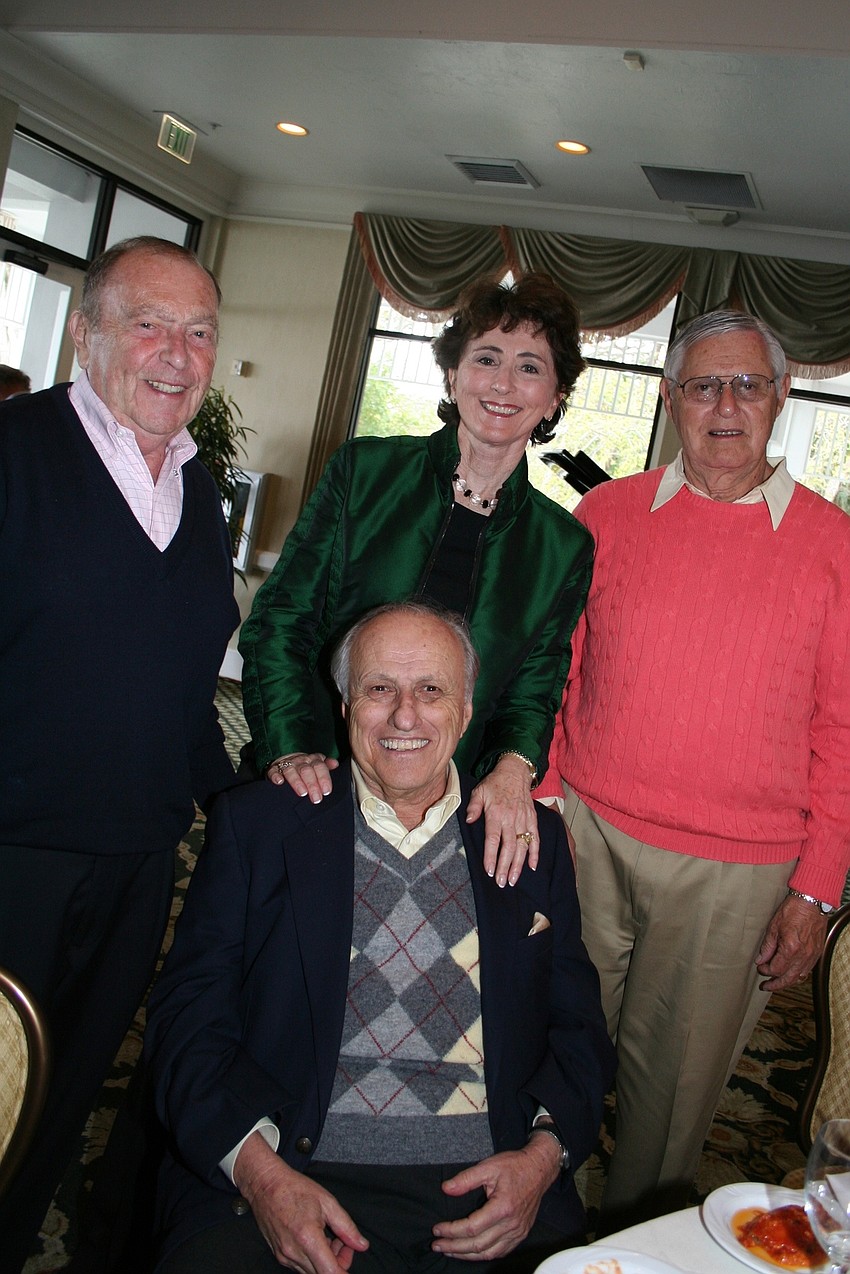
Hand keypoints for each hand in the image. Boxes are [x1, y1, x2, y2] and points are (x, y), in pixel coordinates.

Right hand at [233, 1132, 367, 1272]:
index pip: (330, 1273)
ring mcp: (285, 1256)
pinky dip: (312, 1258)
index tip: (349, 1254)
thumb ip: (346, 1227)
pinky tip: (314, 1238)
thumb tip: (362, 1245)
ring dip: (324, 1260)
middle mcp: (294, 1253)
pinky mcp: (279, 1255)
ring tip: (327, 1235)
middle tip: (341, 1239)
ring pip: (312, 1272)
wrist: (265, 1185)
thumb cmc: (295, 1189)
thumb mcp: (327, 1202)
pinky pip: (301, 1266)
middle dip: (337, 1261)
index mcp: (308, 1239)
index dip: (344, 1268)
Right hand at [266, 753, 338, 803]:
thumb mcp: (318, 765)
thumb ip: (327, 766)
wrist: (286, 760)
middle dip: (312, 784)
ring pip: (291, 771)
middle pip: (307, 770)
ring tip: (302, 793)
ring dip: (296, 781)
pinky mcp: (273, 769)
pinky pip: (274, 771)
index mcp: (313, 760)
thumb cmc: (306, 767)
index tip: (326, 791)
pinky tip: (279, 783)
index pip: (320, 767)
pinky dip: (276, 776)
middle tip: (316, 799)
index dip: (324, 778)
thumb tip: (336, 764)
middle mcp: (300, 761)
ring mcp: (286, 764)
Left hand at [432, 1136, 559, 1261]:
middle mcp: (511, 1224)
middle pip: (478, 1245)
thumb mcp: (488, 1166)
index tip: (437, 1229)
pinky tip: (472, 1251)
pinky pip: (501, 1251)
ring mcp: (517, 1232)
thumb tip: (446, 1189)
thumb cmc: (515, 1166)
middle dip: (454, 1247)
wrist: (539, 1169)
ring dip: (467, 1255)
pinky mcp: (521, 1234)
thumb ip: (466, 1179)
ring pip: (488, 1253)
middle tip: (437, 1245)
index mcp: (502, 1207)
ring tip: (450, 1251)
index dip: (452, 1231)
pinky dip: (484, 1254)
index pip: (471, 1228)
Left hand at [466, 756, 538, 887]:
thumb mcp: (479, 791)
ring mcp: (523, 820)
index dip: (491, 856)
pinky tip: (532, 867)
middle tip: (502, 882)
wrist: (515, 772)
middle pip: (509, 847)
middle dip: (505, 867)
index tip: (490, 871)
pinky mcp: (532, 820)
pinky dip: (535, 853)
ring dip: (518, 865)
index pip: (493, 839)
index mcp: (496, 814)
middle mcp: (511, 819)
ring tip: (514, 880)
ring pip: (522, 846)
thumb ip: (473, 807)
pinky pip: (535, 839)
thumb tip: (468, 821)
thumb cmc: (495, 784)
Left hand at [756, 894, 827, 990]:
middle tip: (765, 987)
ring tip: (777, 984)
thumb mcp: (774, 926)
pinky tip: (791, 975)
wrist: (812, 902)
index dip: (766, 971)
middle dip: (775, 984)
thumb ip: (767, 946)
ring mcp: (812, 955)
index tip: (760, 968)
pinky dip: (798, 975)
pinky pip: (807, 970)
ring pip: (799, 977)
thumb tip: (761, 960)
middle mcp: (803, 955)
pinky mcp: (817, 953)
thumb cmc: (793, 910)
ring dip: (787, 982)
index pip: (776, 969)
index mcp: (790, 948)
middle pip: (788, 978)